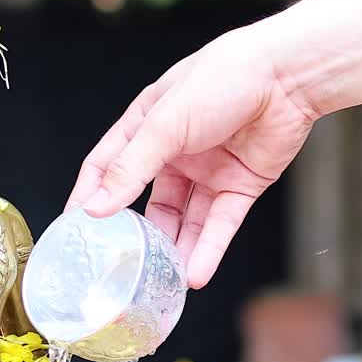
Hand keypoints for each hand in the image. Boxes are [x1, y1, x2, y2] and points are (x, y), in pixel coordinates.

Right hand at [66, 25, 318, 288]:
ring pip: (185, 220)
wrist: (287, 78)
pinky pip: (219, 225)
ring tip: (162, 283)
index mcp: (149, 124)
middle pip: (149, 201)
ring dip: (175, 250)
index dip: (92, 194)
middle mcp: (176, 150)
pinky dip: (208, 250)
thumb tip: (95, 207)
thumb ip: (131, 167)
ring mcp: (208, 170)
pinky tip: (196, 275)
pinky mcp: (240, 186)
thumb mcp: (165, 123)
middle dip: (139, 235)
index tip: (74, 227)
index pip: (109, 165)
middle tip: (122, 266)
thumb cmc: (224, 79)